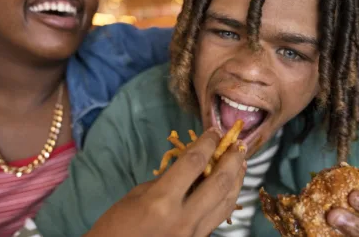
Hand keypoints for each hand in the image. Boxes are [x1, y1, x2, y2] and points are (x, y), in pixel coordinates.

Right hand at [84, 128, 246, 236]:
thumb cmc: (117, 225)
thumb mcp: (137, 195)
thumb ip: (166, 180)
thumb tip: (188, 166)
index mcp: (162, 201)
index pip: (193, 163)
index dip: (206, 143)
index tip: (214, 131)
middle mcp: (184, 217)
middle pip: (218, 182)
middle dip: (231, 159)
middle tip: (237, 144)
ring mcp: (195, 232)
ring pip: (226, 201)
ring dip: (237, 178)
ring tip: (241, 161)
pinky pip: (220, 216)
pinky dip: (228, 197)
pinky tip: (231, 186)